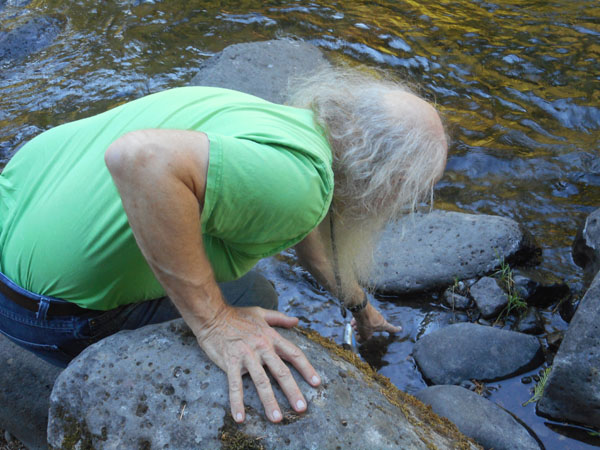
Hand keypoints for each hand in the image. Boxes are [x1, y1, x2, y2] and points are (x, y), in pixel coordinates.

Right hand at [195, 306, 320, 422]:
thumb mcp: (261, 313)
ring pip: (261, 381)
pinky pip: (235, 385)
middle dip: (293, 391)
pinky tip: (239, 417)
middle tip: (301, 408)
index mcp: (271, 337)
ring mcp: (247, 355)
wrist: (212, 315)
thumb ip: (280, 318)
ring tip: (276, 418)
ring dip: (269, 401)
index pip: (294, 354)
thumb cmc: (236, 315)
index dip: (307, 368)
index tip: (317, 383)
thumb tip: (296, 321)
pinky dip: (237, 401)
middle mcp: (262, 347)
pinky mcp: (230, 362)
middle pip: (281, 371)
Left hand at [350, 303, 401, 341]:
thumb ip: (363, 339)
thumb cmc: (366, 322)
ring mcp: (372, 313)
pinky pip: (362, 317)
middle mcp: (379, 318)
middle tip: (357, 331)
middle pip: (372, 327)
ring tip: (353, 326)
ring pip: (365, 322)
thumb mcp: (365, 335)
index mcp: (383, 324)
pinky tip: (352, 322)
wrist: (360, 308)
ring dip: (359, 325)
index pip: (391, 328)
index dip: (395, 329)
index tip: (400, 328)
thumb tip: (360, 339)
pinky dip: (357, 320)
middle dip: (364, 330)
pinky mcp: (365, 309)